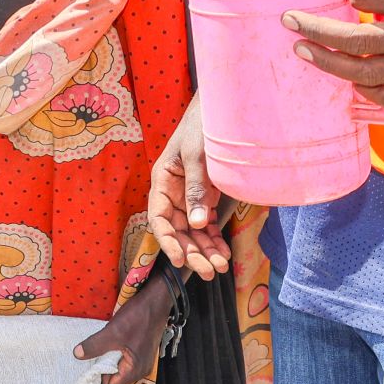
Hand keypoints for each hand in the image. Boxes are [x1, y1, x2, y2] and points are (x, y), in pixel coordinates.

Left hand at [75, 276, 175, 383]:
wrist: (156, 300)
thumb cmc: (138, 317)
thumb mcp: (112, 332)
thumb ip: (95, 345)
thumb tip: (77, 355)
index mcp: (135, 370)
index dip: (97, 381)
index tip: (83, 370)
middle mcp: (140, 370)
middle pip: (114, 380)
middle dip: (100, 371)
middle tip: (85, 360)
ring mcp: (141, 361)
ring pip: (118, 368)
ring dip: (106, 361)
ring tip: (93, 351)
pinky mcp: (140, 351)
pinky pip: (123, 359)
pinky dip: (112, 354)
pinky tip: (105, 344)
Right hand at [148, 99, 230, 277]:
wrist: (221, 111)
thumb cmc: (202, 128)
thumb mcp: (197, 156)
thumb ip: (196, 189)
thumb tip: (198, 224)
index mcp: (162, 181)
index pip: (159, 218)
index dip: (167, 241)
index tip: (180, 260)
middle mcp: (173, 193)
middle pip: (179, 230)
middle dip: (193, 252)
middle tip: (210, 271)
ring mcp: (190, 196)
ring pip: (194, 231)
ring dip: (205, 250)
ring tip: (220, 268)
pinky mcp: (206, 197)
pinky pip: (208, 223)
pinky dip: (215, 239)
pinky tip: (224, 253)